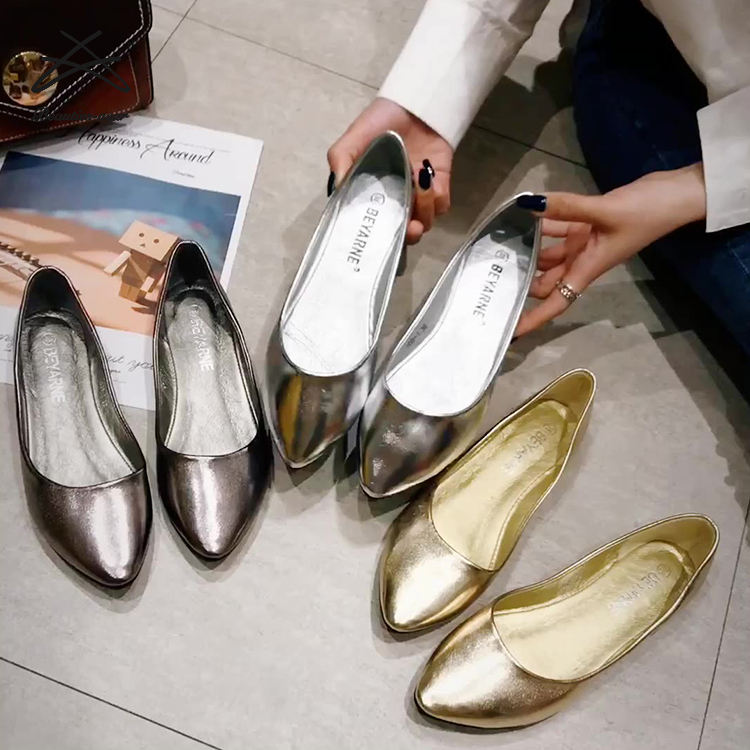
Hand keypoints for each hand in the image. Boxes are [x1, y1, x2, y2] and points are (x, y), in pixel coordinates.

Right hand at [328, 97, 453, 243]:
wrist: (413, 103)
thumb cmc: (379, 122)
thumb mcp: (352, 139)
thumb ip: (342, 160)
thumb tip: (338, 189)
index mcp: (373, 197)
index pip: (377, 228)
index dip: (381, 237)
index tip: (384, 235)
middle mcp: (396, 201)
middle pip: (405, 233)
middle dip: (410, 234)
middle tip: (412, 227)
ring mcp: (419, 196)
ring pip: (426, 220)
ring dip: (424, 207)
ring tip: (419, 180)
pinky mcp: (440, 186)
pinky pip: (442, 205)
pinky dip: (438, 196)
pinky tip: (428, 175)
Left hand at [515, 163, 706, 335]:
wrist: (677, 194)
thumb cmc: (649, 213)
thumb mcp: (606, 211)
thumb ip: (567, 207)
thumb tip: (532, 203)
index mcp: (588, 269)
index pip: (556, 303)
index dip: (534, 319)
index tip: (511, 332)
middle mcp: (582, 260)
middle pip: (546, 280)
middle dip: (522, 280)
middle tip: (489, 275)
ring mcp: (585, 242)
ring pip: (548, 253)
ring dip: (528, 248)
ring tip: (498, 242)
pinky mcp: (587, 224)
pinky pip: (559, 228)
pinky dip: (543, 223)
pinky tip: (523, 213)